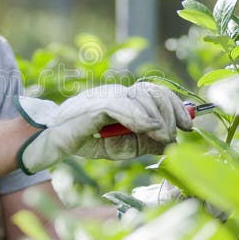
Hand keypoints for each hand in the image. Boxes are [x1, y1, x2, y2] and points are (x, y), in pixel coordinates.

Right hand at [15, 82, 192, 173]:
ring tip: (165, 136)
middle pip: (152, 92)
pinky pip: (122, 107)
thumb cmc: (83, 142)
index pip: (154, 93)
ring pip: (141, 97)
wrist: (50, 141)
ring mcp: (105, 96)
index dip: (175, 106)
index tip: (188, 126)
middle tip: (178, 133)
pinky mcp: (95, 105)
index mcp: (123, 99)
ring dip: (158, 117)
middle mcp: (116, 92)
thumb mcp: (119, 147)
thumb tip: (169, 143)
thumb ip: (142, 143)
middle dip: (171, 111)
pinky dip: (140, 117)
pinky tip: (151, 128)